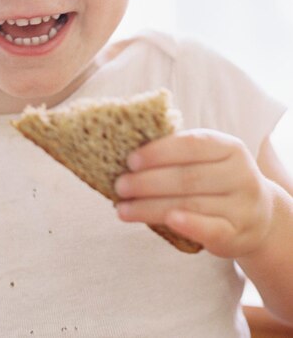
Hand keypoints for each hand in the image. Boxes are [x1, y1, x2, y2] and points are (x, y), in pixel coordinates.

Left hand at [114, 129, 275, 257]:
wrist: (260, 215)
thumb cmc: (218, 180)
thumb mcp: (208, 159)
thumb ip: (178, 153)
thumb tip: (130, 157)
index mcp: (229, 147)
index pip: (191, 145)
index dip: (159, 152)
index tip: (130, 160)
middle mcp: (240, 174)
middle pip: (187, 177)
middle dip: (147, 182)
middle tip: (119, 186)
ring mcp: (242, 206)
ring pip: (190, 204)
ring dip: (151, 207)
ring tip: (123, 209)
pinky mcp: (239, 234)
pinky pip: (211, 229)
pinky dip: (188, 225)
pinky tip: (166, 221)